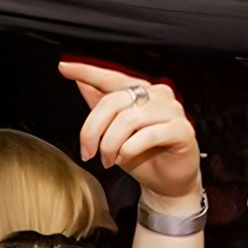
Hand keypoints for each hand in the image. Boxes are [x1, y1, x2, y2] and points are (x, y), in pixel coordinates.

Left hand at [59, 62, 200, 201]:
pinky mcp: (183, 130)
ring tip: (108, 159)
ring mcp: (173, 111)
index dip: (87, 72)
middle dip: (92, 131)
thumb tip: (81, 83)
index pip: (110, 78)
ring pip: (128, 119)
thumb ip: (100, 105)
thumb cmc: (142, 155)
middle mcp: (158, 95)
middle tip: (88, 152)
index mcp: (140, 91)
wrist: (166, 180)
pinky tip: (125, 158)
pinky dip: (129, 149)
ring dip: (110, 144)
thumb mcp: (112, 131)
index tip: (64, 67)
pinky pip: (147, 135)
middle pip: (112, 102)